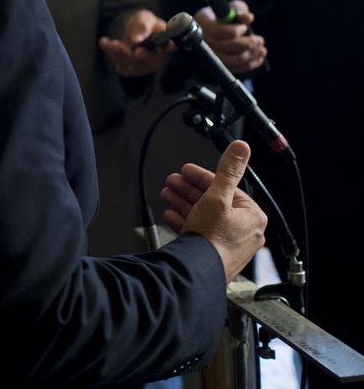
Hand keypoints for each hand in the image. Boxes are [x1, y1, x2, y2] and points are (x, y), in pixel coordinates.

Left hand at [98, 9, 173, 76]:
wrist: (134, 34)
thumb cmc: (145, 25)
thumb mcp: (145, 18)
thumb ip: (143, 26)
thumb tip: (137, 40)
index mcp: (166, 44)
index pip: (171, 46)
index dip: (170, 47)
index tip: (168, 46)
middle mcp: (157, 57)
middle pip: (150, 60)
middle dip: (143, 56)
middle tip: (137, 51)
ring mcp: (143, 65)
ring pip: (132, 63)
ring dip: (121, 53)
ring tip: (111, 43)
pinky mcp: (129, 68)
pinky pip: (119, 62)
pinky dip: (110, 52)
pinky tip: (104, 42)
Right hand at [160, 141, 267, 283]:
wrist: (196, 272)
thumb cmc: (212, 241)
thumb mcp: (217, 197)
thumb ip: (228, 171)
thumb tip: (241, 148)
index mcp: (251, 217)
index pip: (227, 188)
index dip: (202, 177)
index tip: (187, 170)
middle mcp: (244, 231)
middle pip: (213, 201)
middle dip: (189, 190)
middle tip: (173, 182)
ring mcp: (228, 244)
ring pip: (204, 216)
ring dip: (184, 203)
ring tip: (168, 195)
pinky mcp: (213, 253)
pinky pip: (199, 231)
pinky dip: (185, 221)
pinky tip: (172, 216)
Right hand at [195, 0, 266, 73]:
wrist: (221, 27)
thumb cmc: (227, 15)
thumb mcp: (233, 8)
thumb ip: (239, 10)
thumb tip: (247, 18)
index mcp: (202, 21)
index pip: (217, 31)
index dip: (234, 31)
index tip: (245, 28)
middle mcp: (201, 39)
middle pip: (223, 46)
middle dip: (246, 45)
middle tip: (260, 40)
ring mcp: (207, 53)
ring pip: (228, 60)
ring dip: (249, 56)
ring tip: (262, 50)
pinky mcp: (216, 64)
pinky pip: (231, 68)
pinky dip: (247, 65)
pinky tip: (258, 59)